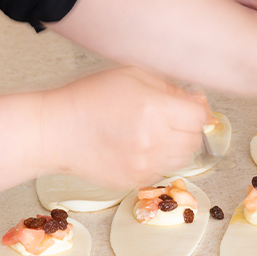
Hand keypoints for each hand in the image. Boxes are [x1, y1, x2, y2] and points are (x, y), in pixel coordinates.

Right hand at [40, 66, 210, 189]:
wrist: (56, 130)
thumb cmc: (89, 98)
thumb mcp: (132, 75)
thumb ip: (170, 87)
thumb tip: (198, 102)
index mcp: (155, 109)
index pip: (200, 116)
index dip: (198, 110)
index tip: (191, 107)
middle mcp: (153, 139)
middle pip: (195, 139)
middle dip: (188, 127)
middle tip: (169, 118)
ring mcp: (144, 164)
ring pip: (183, 158)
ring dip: (176, 145)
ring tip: (153, 132)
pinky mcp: (135, 180)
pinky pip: (162, 171)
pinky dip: (158, 160)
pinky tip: (138, 146)